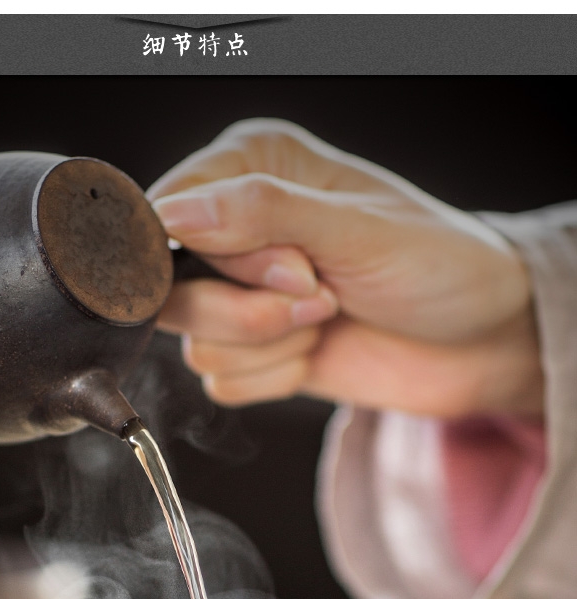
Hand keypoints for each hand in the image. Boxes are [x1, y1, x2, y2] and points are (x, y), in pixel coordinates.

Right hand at [148, 119, 542, 417]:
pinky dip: (274, 378)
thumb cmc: (437, 265)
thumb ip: (263, 214)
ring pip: (194, 342)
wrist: (479, 341)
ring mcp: (241, 293)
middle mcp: (235, 228)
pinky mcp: (252, 351)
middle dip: (250, 307)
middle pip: (172, 289)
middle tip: (320, 293)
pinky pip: (220, 382)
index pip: (168, 216)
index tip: (290, 266)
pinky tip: (319, 351)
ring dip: (271, 343)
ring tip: (330, 315)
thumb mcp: (356, 229)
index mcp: (251, 168)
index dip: (216, 256)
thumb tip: (174, 215)